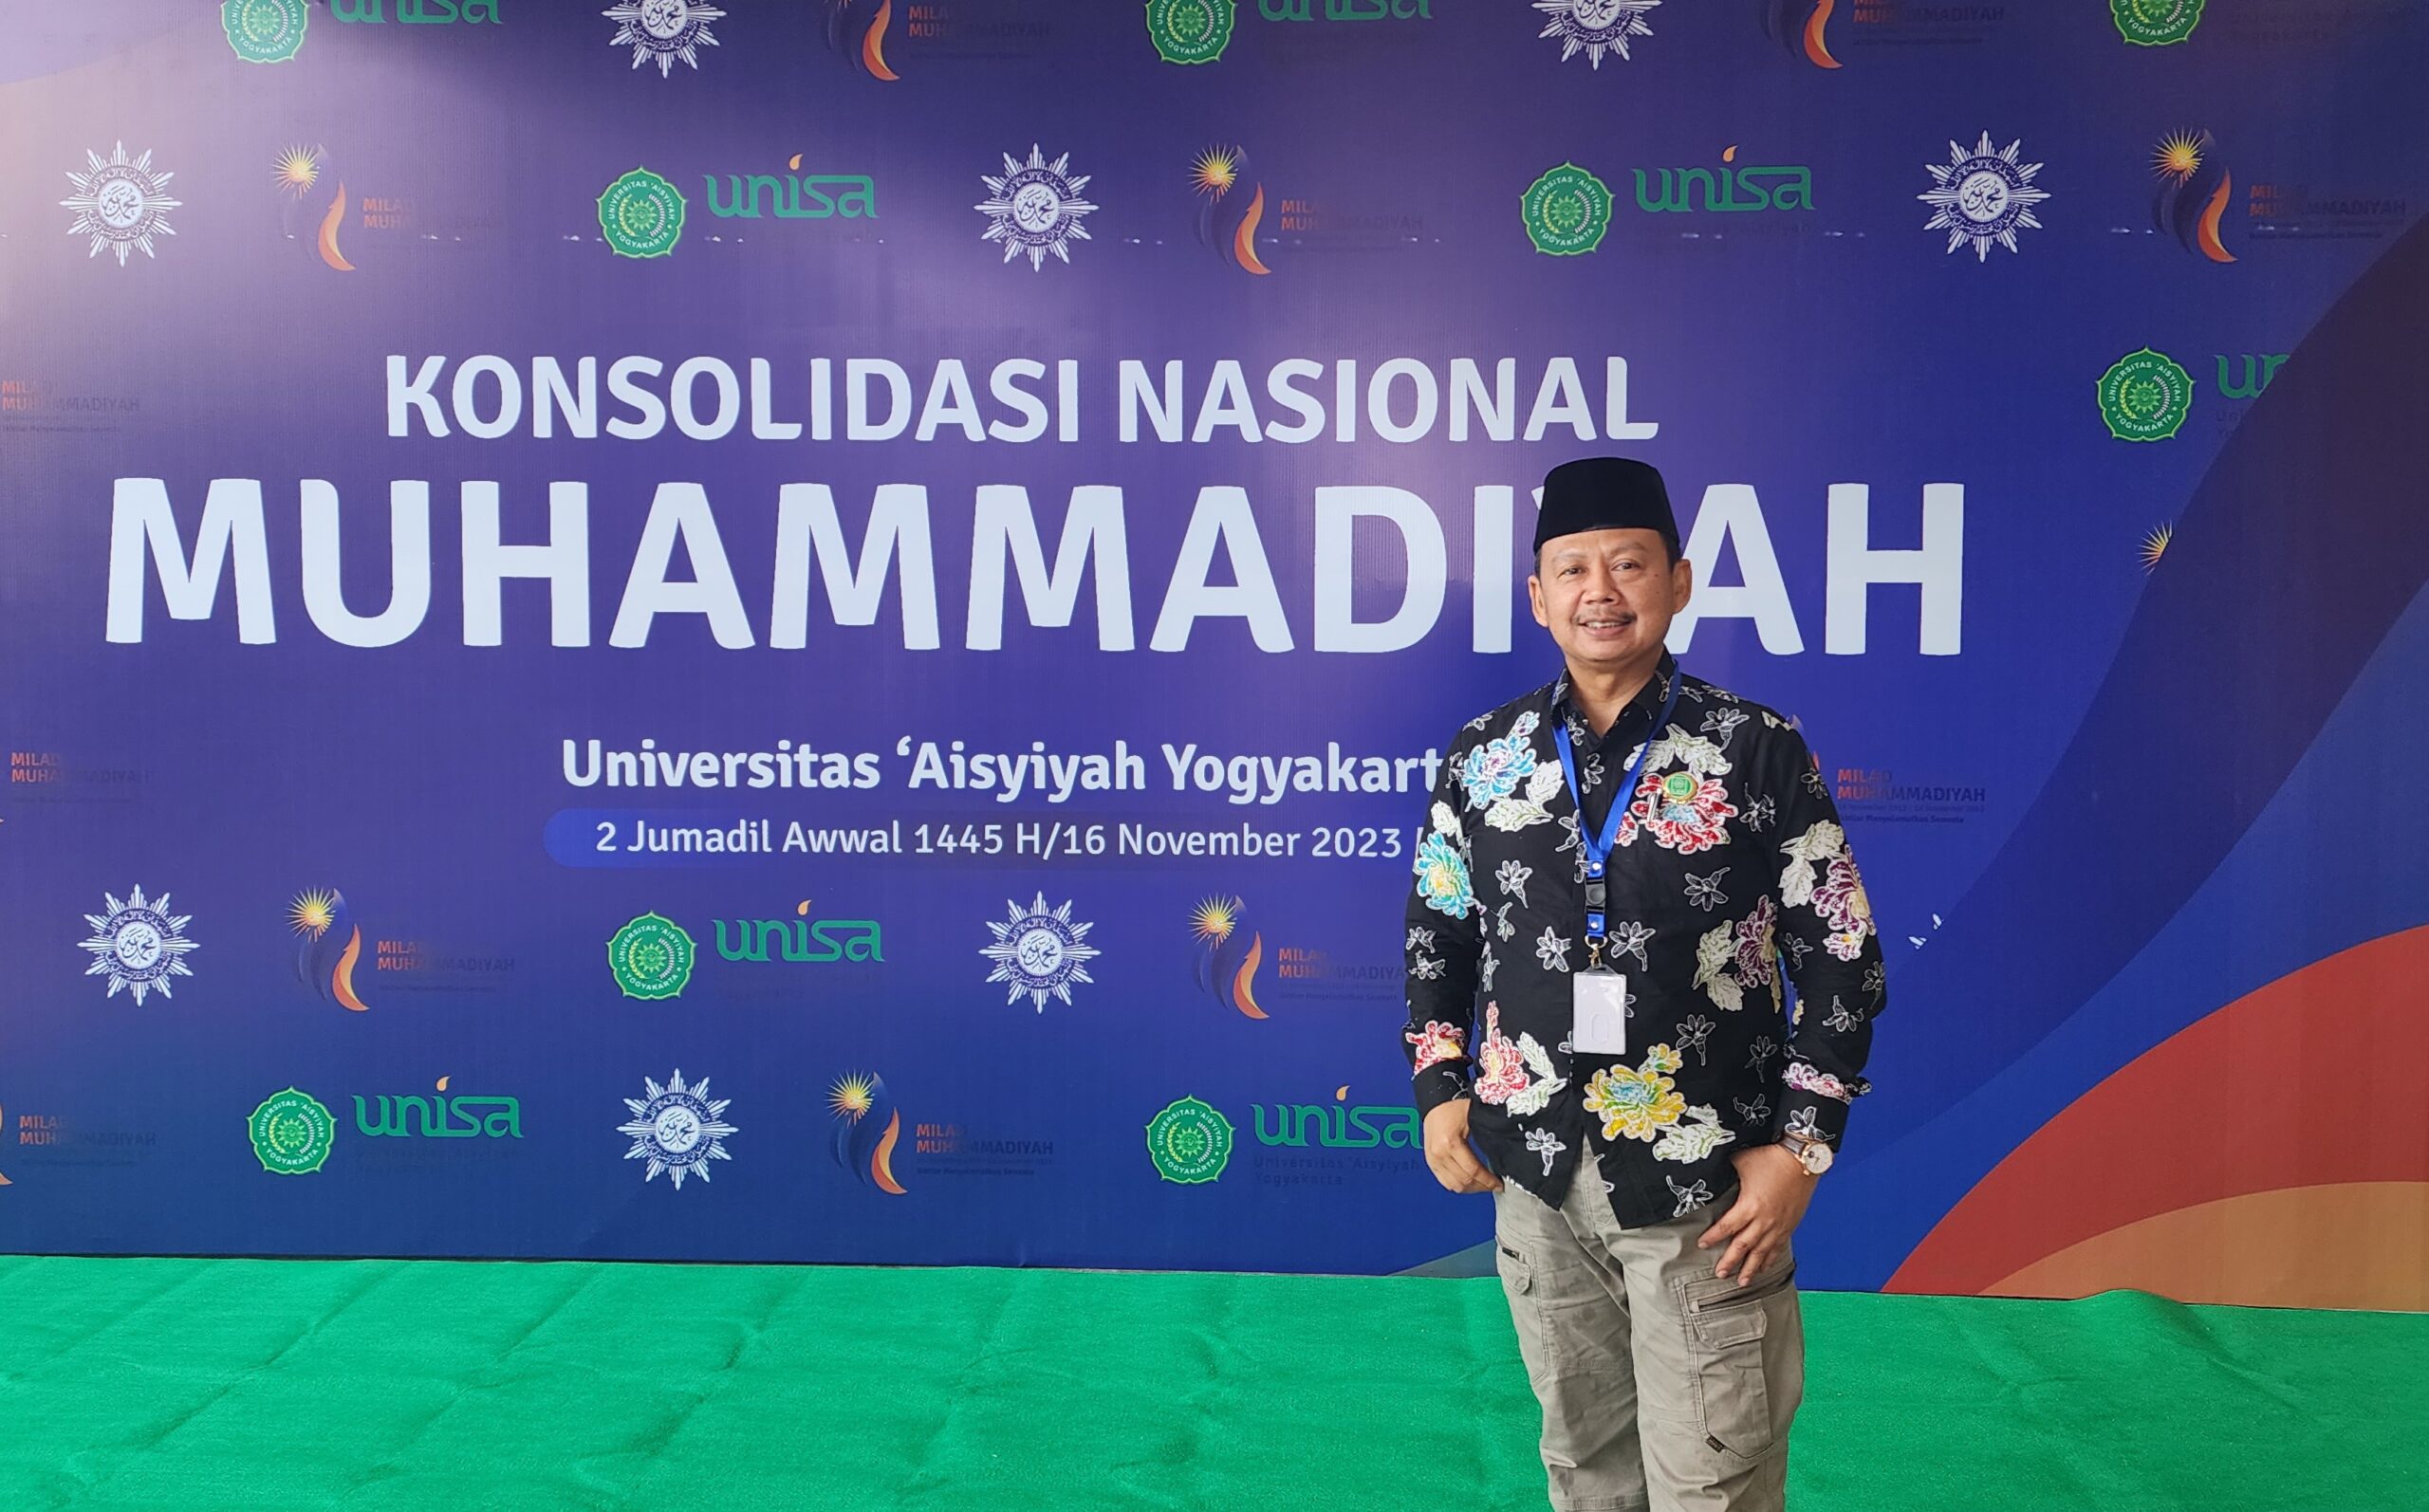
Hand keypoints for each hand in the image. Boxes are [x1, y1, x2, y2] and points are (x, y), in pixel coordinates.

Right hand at [1421, 1099, 1501, 1194]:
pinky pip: (1445, 1182)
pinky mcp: (1430, 1163)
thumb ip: (1485, 1138)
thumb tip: (1502, 1157)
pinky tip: (1470, 1184)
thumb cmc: (1454, 1108)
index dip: (1488, 1181)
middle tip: (1494, 1186)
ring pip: (1454, 1185)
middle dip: (1482, 1187)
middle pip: (1464, 1181)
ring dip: (1471, 1189)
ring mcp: (1433, 1160)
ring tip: (1484, 1186)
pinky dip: (1459, 1186)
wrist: (1435, 1104)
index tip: (1498, 1184)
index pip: (1472, 1170)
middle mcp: (1439, 1154)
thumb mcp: (1473, 1120)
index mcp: (1450, 1143)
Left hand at [1698, 1143, 1814, 1284]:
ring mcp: (1778, 1225)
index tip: (1702, 1245)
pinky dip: (1769, 1260)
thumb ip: (1726, 1170)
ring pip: (1762, 1253)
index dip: (1713, 1237)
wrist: (1803, 1159)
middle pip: (1743, 1246)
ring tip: (1741, 1281)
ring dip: (1751, 1268)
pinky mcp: (1790, 1225)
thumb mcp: (1742, 1161)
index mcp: (1749, 1205)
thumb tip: (1711, 1170)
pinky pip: (1778, 1247)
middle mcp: (1764, 1220)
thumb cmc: (1772, 1158)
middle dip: (1730, 1262)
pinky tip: (1764, 1267)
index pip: (1726, 1227)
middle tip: (1720, 1273)